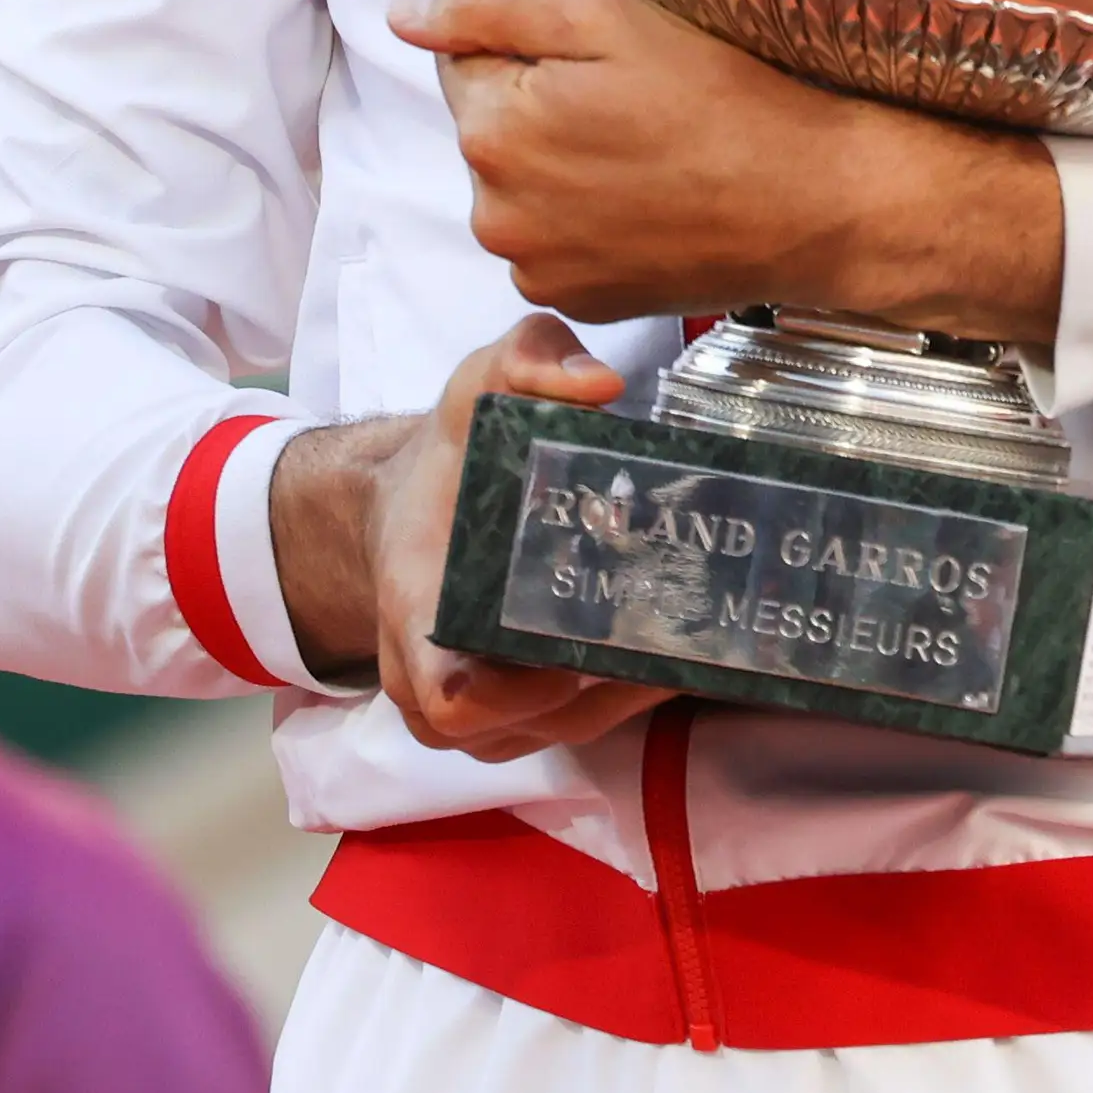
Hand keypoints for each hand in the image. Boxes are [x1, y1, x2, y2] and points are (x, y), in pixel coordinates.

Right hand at [271, 317, 672, 758]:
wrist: (412, 502)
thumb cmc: (449, 453)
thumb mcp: (476, 384)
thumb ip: (529, 359)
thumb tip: (601, 383)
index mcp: (415, 613)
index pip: (449, 698)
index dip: (512, 695)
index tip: (573, 646)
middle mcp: (435, 680)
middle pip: (524, 725)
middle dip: (598, 687)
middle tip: (665, 632)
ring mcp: (475, 708)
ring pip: (556, 732)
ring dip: (617, 698)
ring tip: (681, 643)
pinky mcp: (510, 713)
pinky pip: (566, 727)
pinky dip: (616, 698)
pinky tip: (665, 655)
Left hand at [389, 0, 1058, 338]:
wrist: (810, 204)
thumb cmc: (720, 98)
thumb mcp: (608, 18)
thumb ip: (491, 10)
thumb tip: (404, 16)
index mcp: (491, 131)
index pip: (465, 54)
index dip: (526, 27)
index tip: (596, 24)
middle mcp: (494, 211)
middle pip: (491, 123)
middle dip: (540, 93)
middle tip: (631, 80)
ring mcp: (533, 266)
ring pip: (520, 180)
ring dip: (560, 152)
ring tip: (645, 138)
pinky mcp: (575, 299)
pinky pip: (551, 236)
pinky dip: (583, 209)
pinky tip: (646, 189)